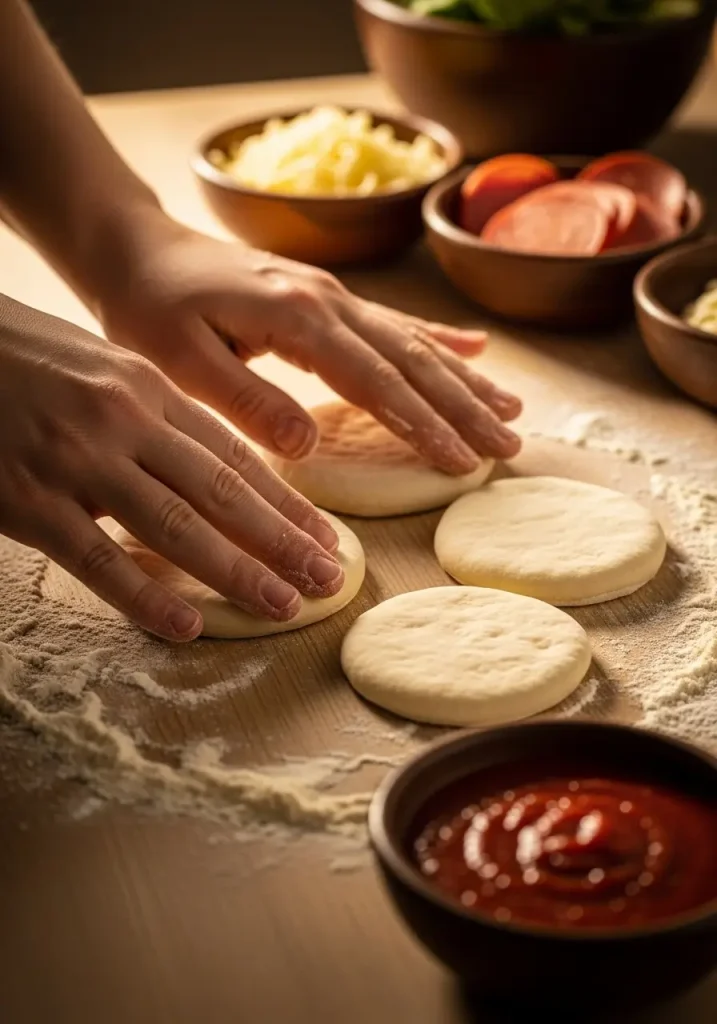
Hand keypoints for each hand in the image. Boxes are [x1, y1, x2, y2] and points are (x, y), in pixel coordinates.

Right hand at [0, 295, 344, 640]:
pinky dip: (144, 599)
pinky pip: (96, 559)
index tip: (324, 535)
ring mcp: (75, 461)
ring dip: (237, 571)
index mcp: (145, 385)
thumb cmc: (19, 354)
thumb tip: (208, 465)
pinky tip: (188, 627)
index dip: (285, 500)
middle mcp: (122, 421)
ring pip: (175, 527)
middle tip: (329, 580)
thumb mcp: (99, 367)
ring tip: (284, 607)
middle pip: (221, 492)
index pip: (232, 453)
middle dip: (282, 540)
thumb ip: (153, 415)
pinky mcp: (27, 501)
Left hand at [93, 214, 521, 474]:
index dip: (422, 423)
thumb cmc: (149, 306)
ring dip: (466, 378)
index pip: (375, 380)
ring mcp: (332, 294)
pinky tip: (475, 350)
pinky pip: (394, 319)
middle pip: (412, 359)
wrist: (137, 248)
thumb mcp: (179, 361)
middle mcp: (327, 300)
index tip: (462, 460)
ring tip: (513, 410)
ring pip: (414, 340)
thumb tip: (309, 444)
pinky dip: (438, 337)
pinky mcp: (326, 295)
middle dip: (466, 405)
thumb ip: (246, 400)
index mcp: (297, 318)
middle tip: (511, 446)